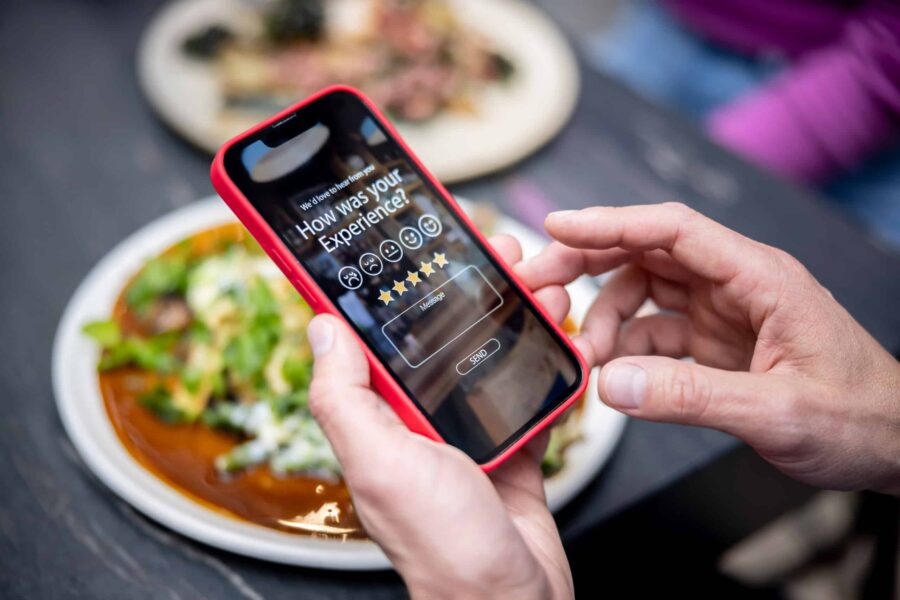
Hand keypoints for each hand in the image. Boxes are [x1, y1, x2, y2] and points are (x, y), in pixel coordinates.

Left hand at [306, 236, 573, 599]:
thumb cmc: (442, 544)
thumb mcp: (381, 461)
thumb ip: (345, 396)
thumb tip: (320, 326)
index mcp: (381, 414)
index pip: (378, 334)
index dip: (391, 284)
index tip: (409, 240)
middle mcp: (420, 416)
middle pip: (443, 332)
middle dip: (472, 287)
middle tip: (500, 253)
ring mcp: (468, 428)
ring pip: (491, 352)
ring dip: (517, 315)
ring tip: (543, 287)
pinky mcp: (510, 442)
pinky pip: (528, 388)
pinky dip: (547, 361)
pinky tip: (563, 336)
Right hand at [523, 202, 899, 493]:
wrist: (896, 444)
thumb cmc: (859, 419)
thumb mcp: (778, 413)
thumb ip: (691, 398)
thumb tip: (610, 384)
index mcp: (759, 277)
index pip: (673, 230)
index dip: (611, 223)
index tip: (556, 226)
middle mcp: (736, 285)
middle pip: (647, 253)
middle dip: (589, 263)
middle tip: (540, 286)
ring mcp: (723, 313)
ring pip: (644, 292)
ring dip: (605, 318)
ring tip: (585, 358)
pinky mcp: (716, 343)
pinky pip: (655, 333)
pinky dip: (627, 350)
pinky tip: (615, 375)